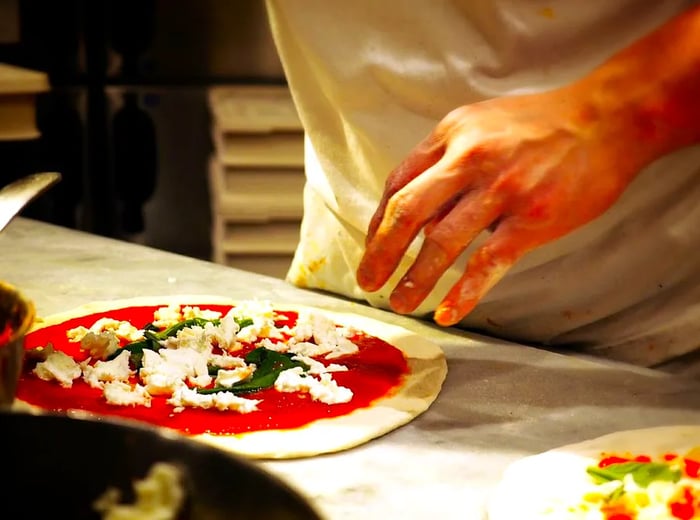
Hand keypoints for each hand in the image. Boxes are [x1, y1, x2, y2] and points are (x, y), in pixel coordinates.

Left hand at [356, 88, 645, 325]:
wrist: (607, 119)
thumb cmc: (540, 124)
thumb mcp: (481, 122)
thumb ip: (445, 160)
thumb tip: (417, 212)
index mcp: (452, 135)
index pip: (398, 184)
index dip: (378, 223)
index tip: (371, 249)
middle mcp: (471, 159)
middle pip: (408, 213)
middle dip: (381, 253)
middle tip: (368, 281)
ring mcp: (503, 190)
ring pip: (442, 242)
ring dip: (415, 278)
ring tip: (401, 302)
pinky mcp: (533, 219)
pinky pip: (488, 262)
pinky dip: (464, 293)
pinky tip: (447, 312)